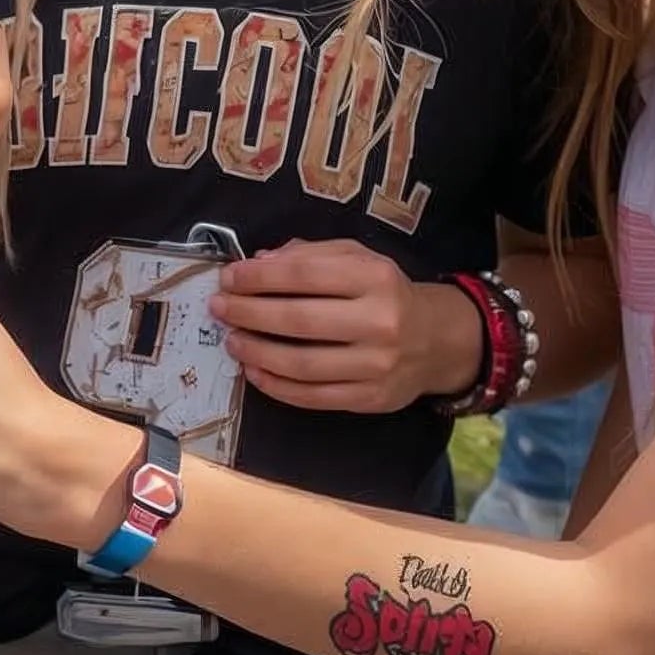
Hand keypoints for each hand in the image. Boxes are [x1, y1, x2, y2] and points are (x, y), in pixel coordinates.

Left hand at [212, 241, 482, 411]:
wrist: (436, 340)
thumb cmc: (385, 292)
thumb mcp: (357, 259)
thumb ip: (310, 256)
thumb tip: (258, 262)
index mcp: (375, 277)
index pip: (304, 275)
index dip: (258, 277)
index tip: (227, 278)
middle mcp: (379, 321)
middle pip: (298, 320)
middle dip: (249, 313)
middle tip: (218, 309)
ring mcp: (376, 364)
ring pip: (302, 364)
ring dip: (257, 353)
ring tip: (231, 341)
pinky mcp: (370, 398)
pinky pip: (313, 397)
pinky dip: (276, 387)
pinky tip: (254, 372)